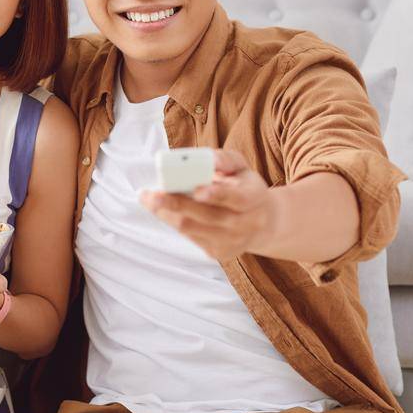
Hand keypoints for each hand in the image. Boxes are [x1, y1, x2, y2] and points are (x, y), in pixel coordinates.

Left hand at [139, 148, 274, 261]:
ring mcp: (232, 241)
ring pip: (192, 229)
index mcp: (254, 198)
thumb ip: (226, 159)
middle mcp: (246, 223)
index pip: (236, 198)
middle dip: (176, 204)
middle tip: (151, 195)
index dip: (216, 195)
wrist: (264, 223)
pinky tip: (164, 211)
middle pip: (206, 216)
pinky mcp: (219, 253)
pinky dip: (174, 222)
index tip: (197, 189)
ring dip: (166, 215)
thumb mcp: (242, 168)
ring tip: (148, 200)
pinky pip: (190, 237)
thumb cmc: (245, 188)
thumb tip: (208, 158)